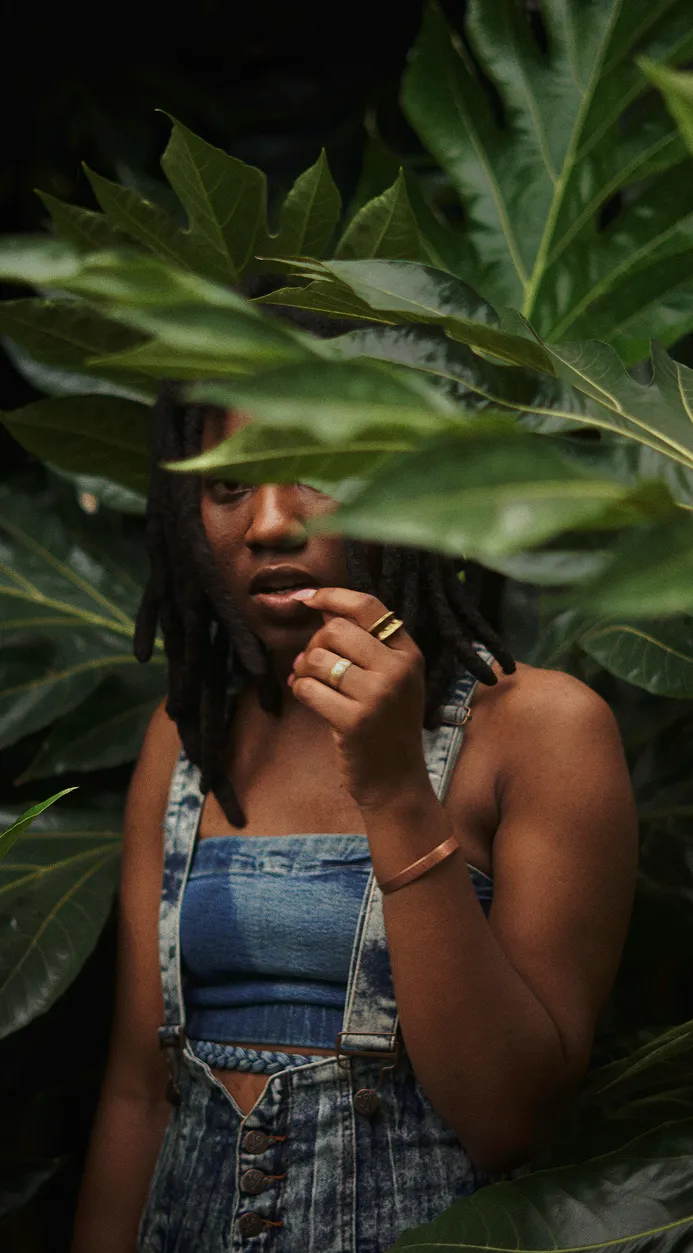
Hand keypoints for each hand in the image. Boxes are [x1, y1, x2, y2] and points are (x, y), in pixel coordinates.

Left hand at [288, 588, 429, 809]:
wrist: (396, 781)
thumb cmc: (386, 726)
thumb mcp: (389, 680)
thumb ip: (363, 643)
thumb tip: (323, 607)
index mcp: (409, 653)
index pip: (368, 606)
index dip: (331, 596)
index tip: (306, 598)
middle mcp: (398, 670)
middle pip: (336, 630)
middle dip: (314, 644)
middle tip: (312, 665)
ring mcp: (378, 696)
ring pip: (318, 658)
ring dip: (304, 669)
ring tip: (308, 681)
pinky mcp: (354, 721)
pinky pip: (309, 688)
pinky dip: (300, 690)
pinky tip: (307, 697)